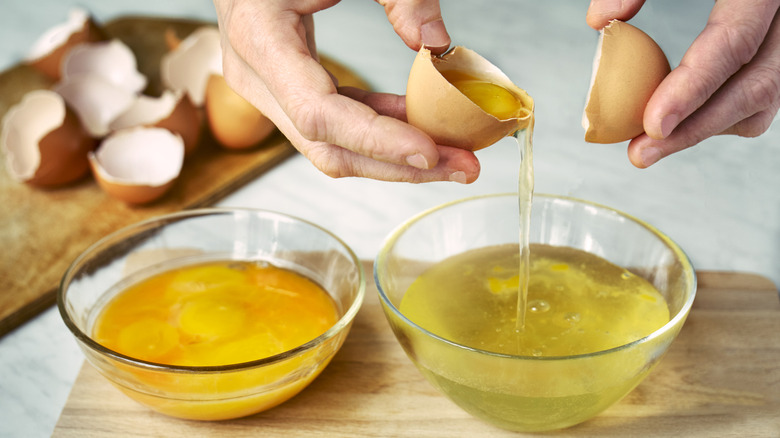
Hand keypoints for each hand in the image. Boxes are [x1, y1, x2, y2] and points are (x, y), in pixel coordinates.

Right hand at [212, 0, 479, 182]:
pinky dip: (380, 130)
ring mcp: (266, 88)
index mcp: (260, 39)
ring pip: (332, 147)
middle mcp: (255, 76)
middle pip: (328, 148)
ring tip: (453, 156)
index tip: (429, 150)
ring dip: (395, 156)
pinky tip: (423, 129)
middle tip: (462, 166)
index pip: (319, 114)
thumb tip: (437, 45)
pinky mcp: (285, 89)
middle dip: (399, 165)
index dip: (376, 141)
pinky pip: (336, 123)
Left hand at [587, 0, 779, 167]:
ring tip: (653, 142)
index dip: (692, 90)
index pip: (733, 44)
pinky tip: (682, 118)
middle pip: (756, 86)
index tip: (651, 125)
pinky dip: (722, 115)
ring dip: (709, 127)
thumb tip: (601, 22)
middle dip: (694, 129)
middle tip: (640, 153)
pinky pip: (765, 95)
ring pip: (765, 98)